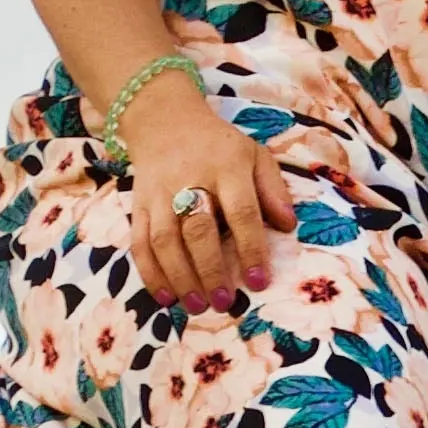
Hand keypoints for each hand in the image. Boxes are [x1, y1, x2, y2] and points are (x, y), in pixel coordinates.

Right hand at [118, 75, 300, 307]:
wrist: (165, 121)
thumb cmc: (219, 147)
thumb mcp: (254, 155)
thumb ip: (272, 189)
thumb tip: (288, 226)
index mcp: (227, 167)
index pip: (240, 211)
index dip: (250, 247)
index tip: (259, 280)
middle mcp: (190, 180)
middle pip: (197, 229)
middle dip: (210, 269)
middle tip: (224, 302)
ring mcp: (159, 194)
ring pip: (164, 240)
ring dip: (180, 277)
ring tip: (197, 306)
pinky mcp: (138, 205)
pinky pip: (139, 242)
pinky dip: (150, 273)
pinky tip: (164, 297)